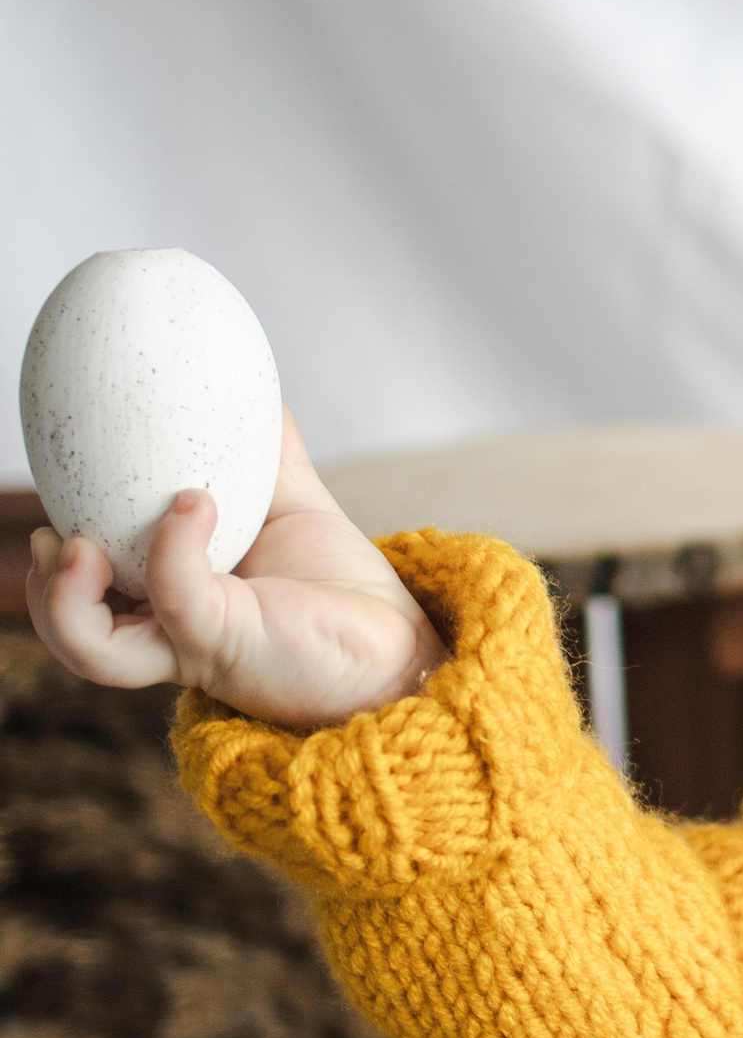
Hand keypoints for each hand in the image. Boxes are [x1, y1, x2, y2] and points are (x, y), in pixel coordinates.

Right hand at [26, 410, 447, 725]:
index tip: (60, 496)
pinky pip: (176, 596)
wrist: (399, 647)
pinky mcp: (224, 647)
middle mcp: (172, 630)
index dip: (61, 552)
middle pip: (77, 630)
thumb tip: (257, 390)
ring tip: (74, 543)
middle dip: (48, 588)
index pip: (95, 586)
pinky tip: (193, 502)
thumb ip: (270, 459)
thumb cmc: (343, 592)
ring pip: (93, 646)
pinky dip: (172, 546)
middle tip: (51, 534)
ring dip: (65, 597)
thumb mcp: (296, 512)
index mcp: (175, 599)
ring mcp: (193, 644)